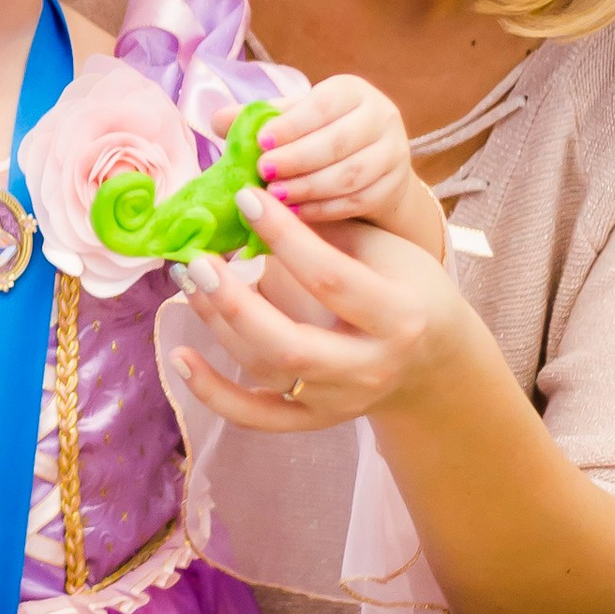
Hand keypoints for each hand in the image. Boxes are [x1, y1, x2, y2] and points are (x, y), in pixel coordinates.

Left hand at [172, 190, 462, 433]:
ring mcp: (339, 399)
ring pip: (266, 370)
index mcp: (398, 317)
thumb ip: (330, 225)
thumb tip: (261, 194)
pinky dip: (213, 393)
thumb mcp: (389, 249)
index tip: (245, 198)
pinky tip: (180, 358)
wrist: (434, 361)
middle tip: (199, 259)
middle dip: (236, 302)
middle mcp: (368, 366)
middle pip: (290, 344)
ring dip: (217, 325)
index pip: (331, 278)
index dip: (285, 237)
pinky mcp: (313, 419)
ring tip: (187, 280)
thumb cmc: (410, 288)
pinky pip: (256, 416)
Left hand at [258, 75, 415, 224]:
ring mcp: (393, 152)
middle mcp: (381, 116)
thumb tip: (216, 119)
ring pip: (351, 174)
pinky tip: (295, 215)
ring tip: (275, 199)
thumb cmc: (320, 135)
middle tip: (264, 174)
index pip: (323, 103)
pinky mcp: (394, 185)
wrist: (370, 164)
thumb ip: (257, 118)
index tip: (261, 144)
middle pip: (339, 141)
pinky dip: (324, 209)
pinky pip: (359, 201)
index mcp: (352, 90)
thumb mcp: (292, 120)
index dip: (291, 125)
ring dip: (309, 188)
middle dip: (298, 160)